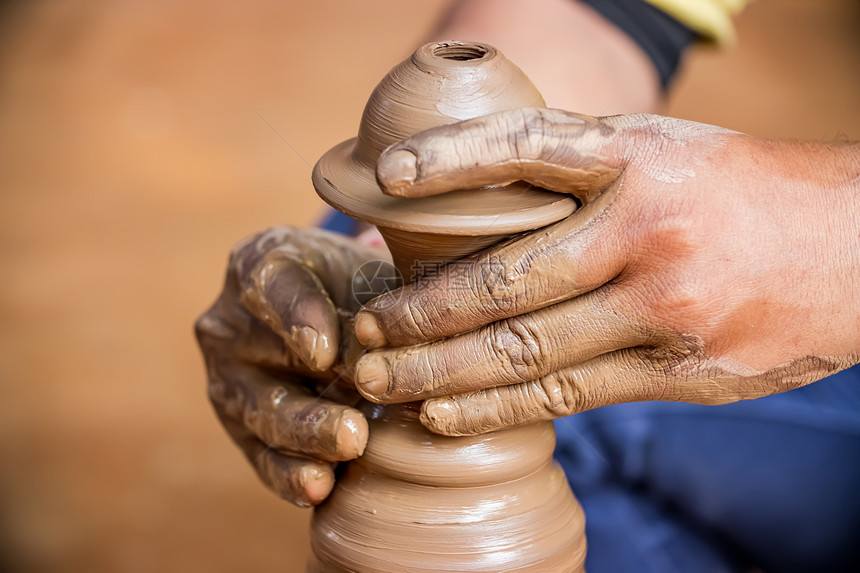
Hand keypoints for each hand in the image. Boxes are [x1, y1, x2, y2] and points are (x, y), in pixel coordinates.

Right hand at [196, 226, 391, 505]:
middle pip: (265, 362)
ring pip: (263, 414)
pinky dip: (290, 474)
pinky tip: (319, 488)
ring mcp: (228, 376)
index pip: (272, 287)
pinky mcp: (241, 424)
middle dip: (310, 402)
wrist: (341, 313)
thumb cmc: (360, 288)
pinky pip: (261, 455)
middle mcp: (231, 321)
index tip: (323, 352)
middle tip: (354, 431)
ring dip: (307, 440)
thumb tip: (390, 362)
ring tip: (347, 455)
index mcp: (261, 264)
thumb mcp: (373, 280)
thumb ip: (375, 312)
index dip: (298, 317)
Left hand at [353, 109, 859, 435]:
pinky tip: (447, 415)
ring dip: (441, 372)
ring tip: (381, 383)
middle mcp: (647, 232)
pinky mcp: (680, 371)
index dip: (449, 161)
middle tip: (362, 334)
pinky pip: (570, 393)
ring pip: (527, 351)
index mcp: (638, 160)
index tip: (385, 180)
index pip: (525, 148)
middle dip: (420, 314)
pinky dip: (499, 408)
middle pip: (505, 281)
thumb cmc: (735, 193)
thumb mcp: (661, 155)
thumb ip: (578, 174)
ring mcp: (665, 310)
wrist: (852, 247)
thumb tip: (475, 199)